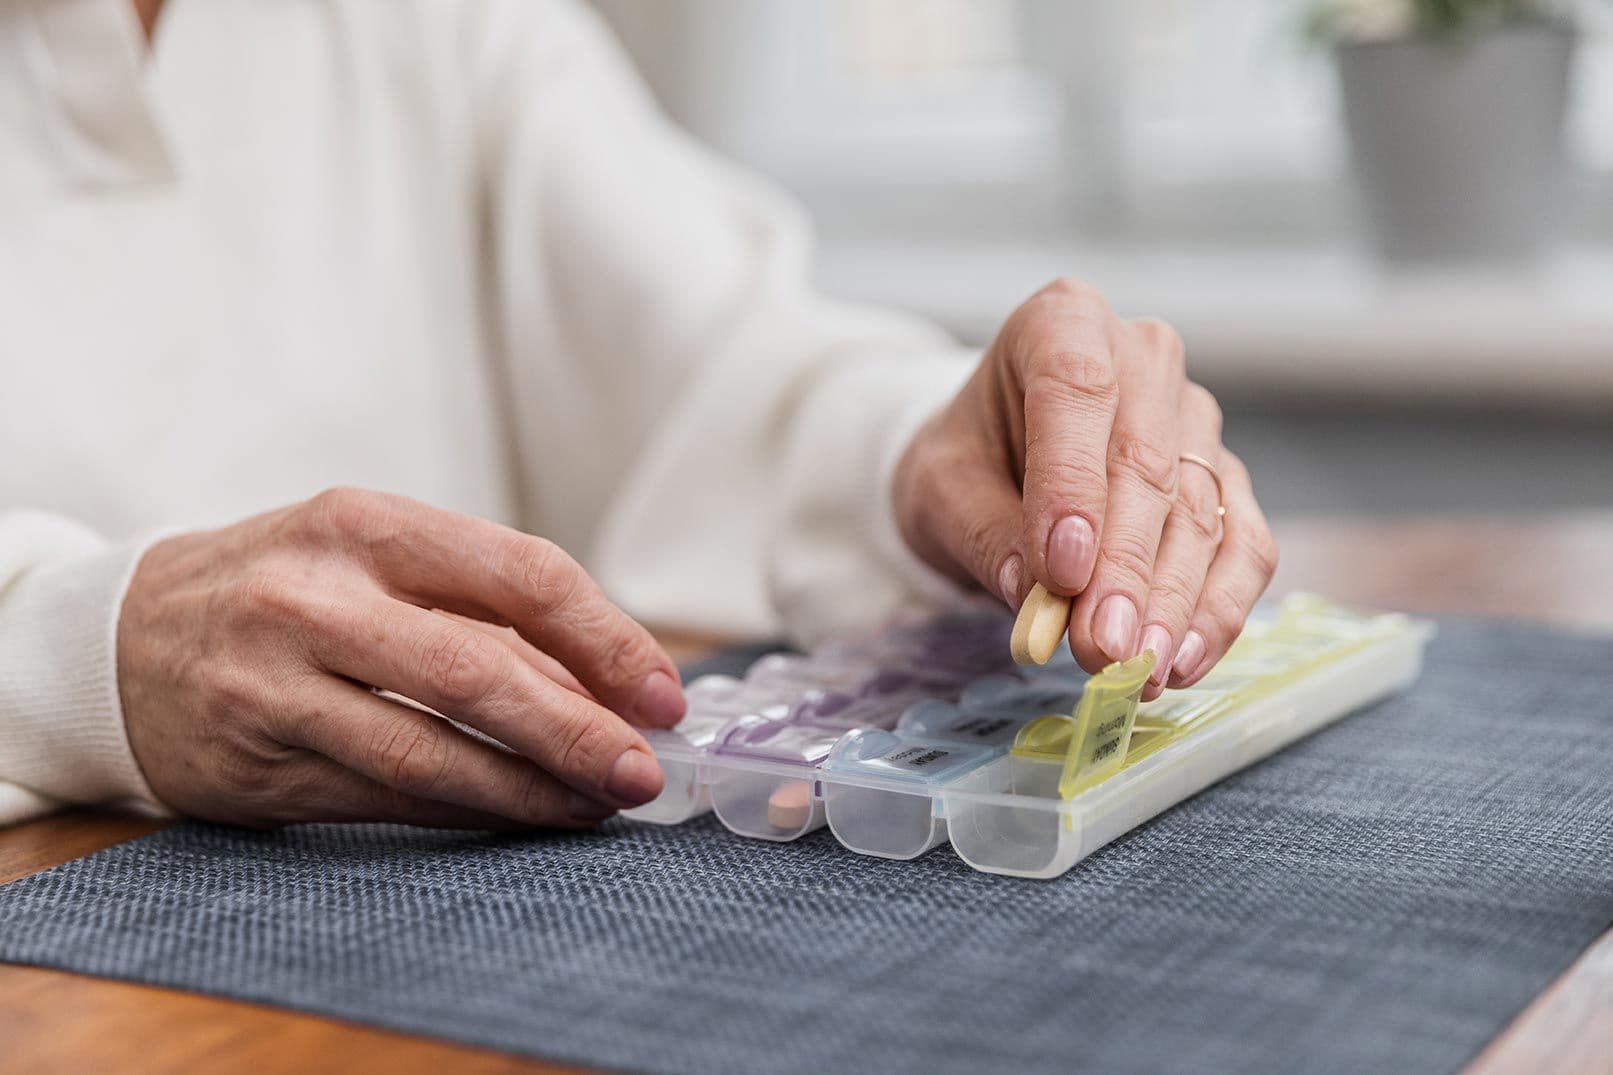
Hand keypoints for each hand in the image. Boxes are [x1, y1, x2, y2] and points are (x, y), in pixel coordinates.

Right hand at [117, 488, 686, 827]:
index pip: (521, 576)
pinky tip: (520, 814)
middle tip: (643, 769)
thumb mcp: (370, 556)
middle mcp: (316, 598)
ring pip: (431, 749)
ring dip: (530, 786)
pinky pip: (384, 794)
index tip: (660, 692)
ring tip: (596, 803)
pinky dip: (466, 811)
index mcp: (367, 525)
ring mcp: (278, 683)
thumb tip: (607, 684)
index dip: (606, 639)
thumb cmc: (282, 586)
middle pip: (480, 671)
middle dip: (579, 728)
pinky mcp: (257, 760)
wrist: (122, 637)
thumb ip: (479, 607)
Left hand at [892, 279, 1278, 699]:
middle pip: (1147, 464)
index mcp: (1062, 322)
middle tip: (1100, 647)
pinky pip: (1241, 545)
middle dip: (1125, 569)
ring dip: (1171, 602)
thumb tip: (1037, 595)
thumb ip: (986, 535)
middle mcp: (1143, 356)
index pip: (1076, 391)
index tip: (1062, 572)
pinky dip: (1215, 610)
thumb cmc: (965, 461)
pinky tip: (1179, 660)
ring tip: (1135, 669)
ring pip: (1200, 513)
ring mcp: (1193, 417)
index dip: (1073, 485)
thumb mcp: (940, 491)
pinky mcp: (1223, 479)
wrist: (992, 463)